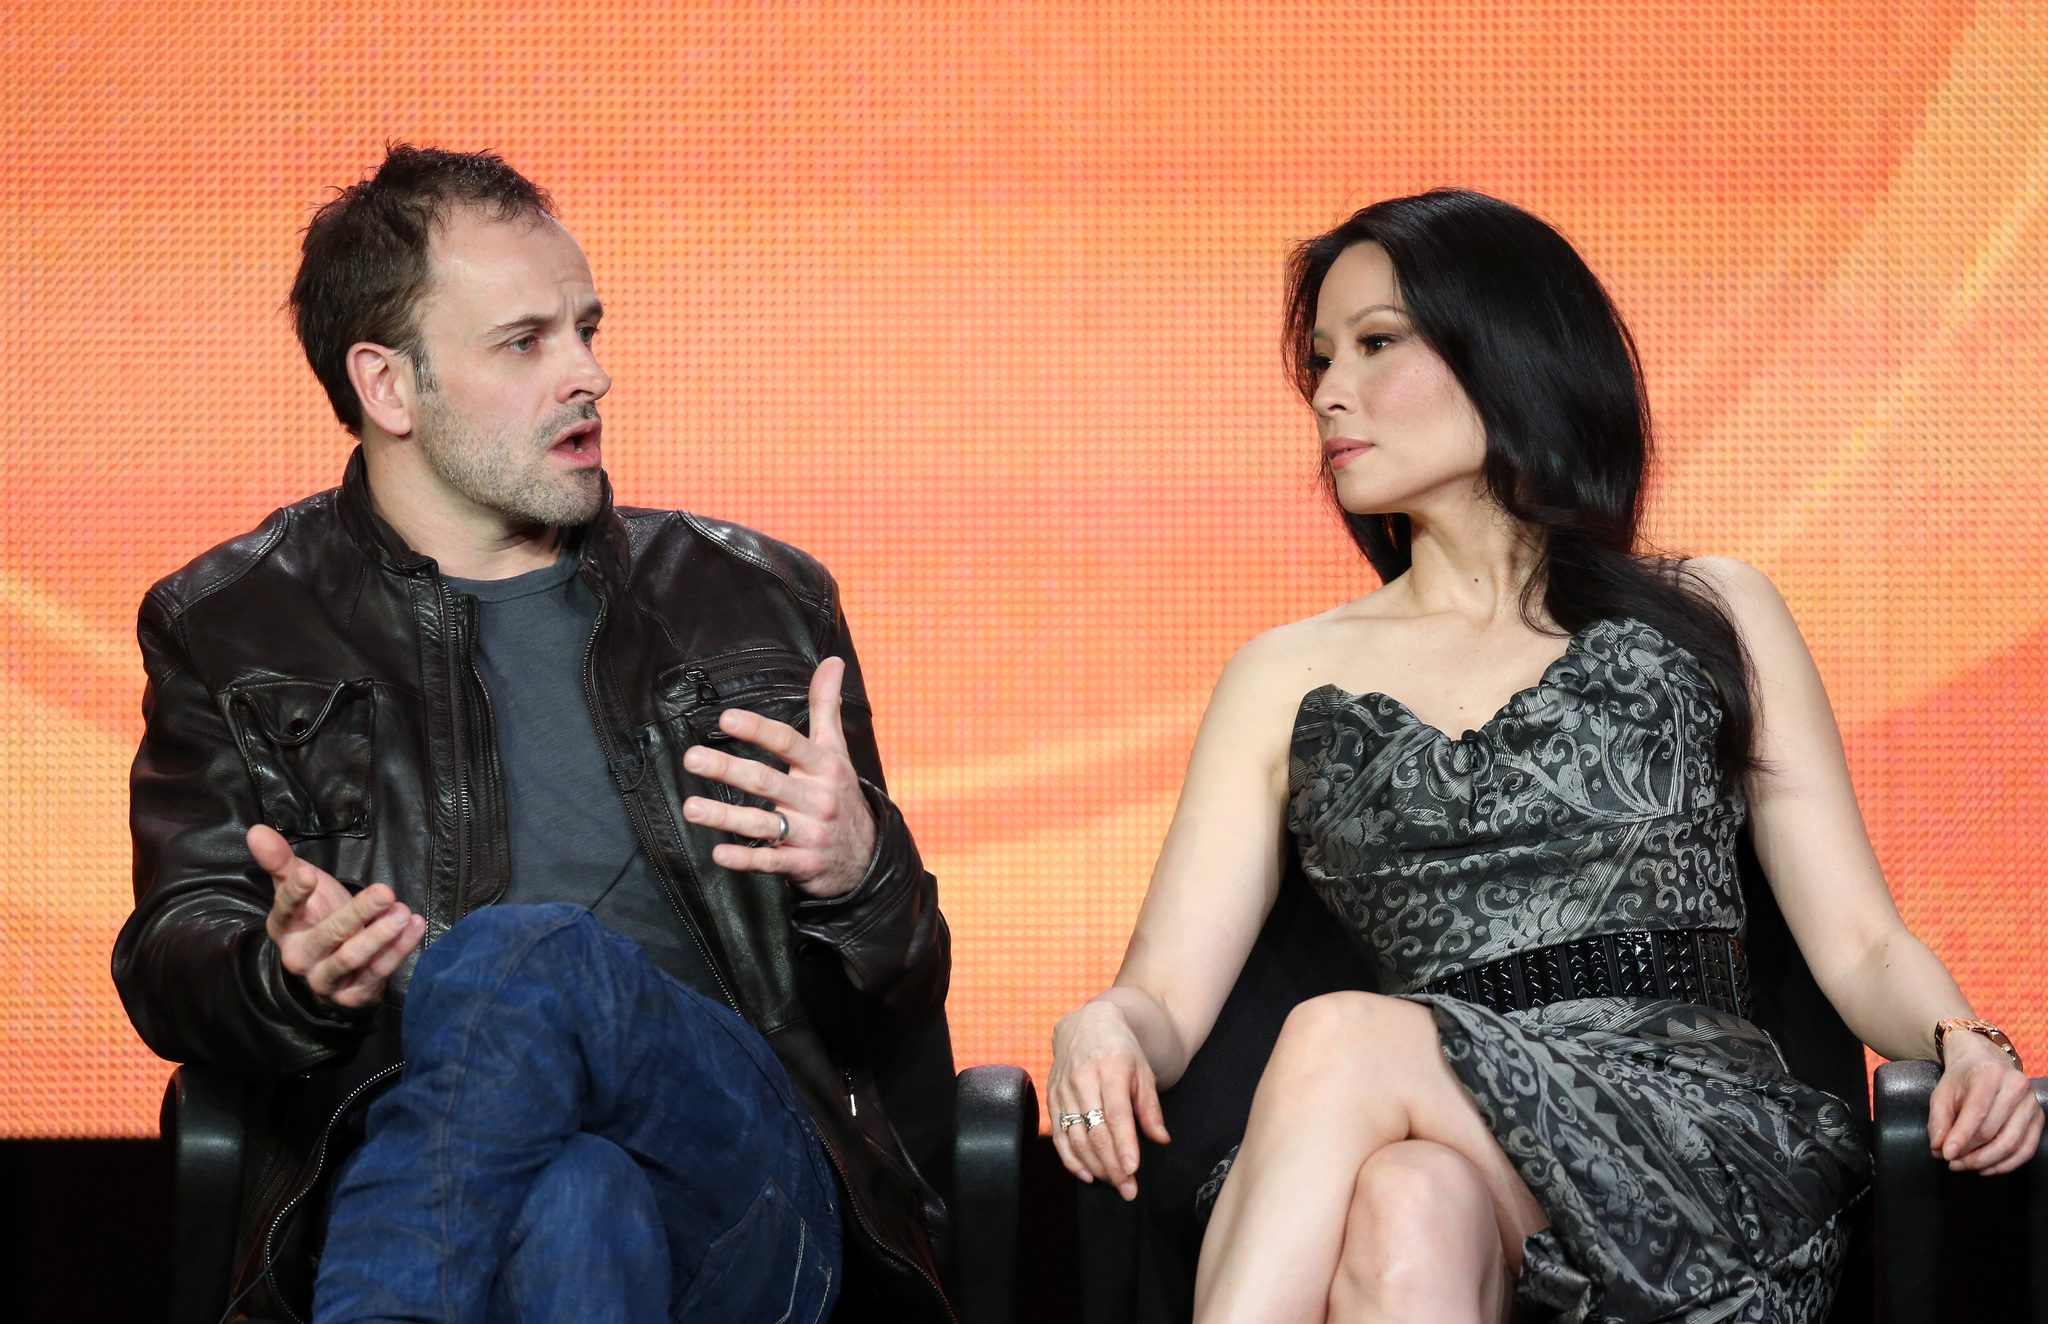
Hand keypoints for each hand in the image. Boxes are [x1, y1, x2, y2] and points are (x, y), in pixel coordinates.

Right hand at [251, 824, 424, 1011]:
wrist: (332, 969)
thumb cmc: (316, 916)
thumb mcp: (300, 885)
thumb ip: (280, 860)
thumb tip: (256, 830)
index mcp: (285, 929)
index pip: (285, 911)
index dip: (295, 894)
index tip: (309, 874)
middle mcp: (300, 957)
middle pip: (328, 935)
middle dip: (356, 913)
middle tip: (384, 891)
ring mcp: (325, 979)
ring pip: (352, 958)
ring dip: (381, 936)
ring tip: (403, 912)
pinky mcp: (352, 995)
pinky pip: (377, 974)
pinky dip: (398, 951)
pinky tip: (415, 927)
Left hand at [679, 657, 875, 900]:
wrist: (869, 857)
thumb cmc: (840, 794)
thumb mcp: (837, 751)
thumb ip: (826, 706)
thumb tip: (832, 662)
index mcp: (824, 767)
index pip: (788, 743)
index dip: (758, 730)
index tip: (727, 718)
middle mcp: (817, 798)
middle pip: (767, 781)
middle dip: (728, 769)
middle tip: (692, 758)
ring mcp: (811, 833)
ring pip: (763, 824)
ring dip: (725, 817)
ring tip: (691, 808)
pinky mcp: (803, 864)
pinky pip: (771, 862)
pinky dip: (746, 860)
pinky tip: (720, 853)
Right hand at [1049, 999, 1170, 1200]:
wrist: (1088, 1025)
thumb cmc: (1122, 1050)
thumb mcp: (1144, 1071)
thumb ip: (1150, 1107)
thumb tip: (1161, 1139)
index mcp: (1110, 1069)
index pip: (1116, 1115)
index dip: (1124, 1146)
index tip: (1133, 1171)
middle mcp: (1082, 1080)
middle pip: (1095, 1132)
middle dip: (1113, 1166)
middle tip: (1128, 1190)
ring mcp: (1063, 1090)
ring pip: (1075, 1139)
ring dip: (1095, 1167)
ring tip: (1114, 1184)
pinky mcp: (1052, 1098)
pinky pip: (1058, 1136)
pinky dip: (1071, 1160)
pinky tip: (1087, 1175)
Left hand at [1927, 1033, 2042, 1174]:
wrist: (1987, 1064)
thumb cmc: (1963, 1079)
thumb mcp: (1943, 1092)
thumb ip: (1938, 1119)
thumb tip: (1939, 1147)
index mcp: (1989, 1074)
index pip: (1977, 1112)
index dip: (1961, 1136)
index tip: (1947, 1154)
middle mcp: (2016, 1087)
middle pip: (1993, 1131)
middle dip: (1970, 1152)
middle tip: (1952, 1163)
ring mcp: (2031, 1103)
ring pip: (2012, 1144)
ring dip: (1986, 1161)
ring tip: (1965, 1166)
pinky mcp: (2039, 1118)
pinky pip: (2027, 1149)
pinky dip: (2006, 1164)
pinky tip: (1987, 1168)